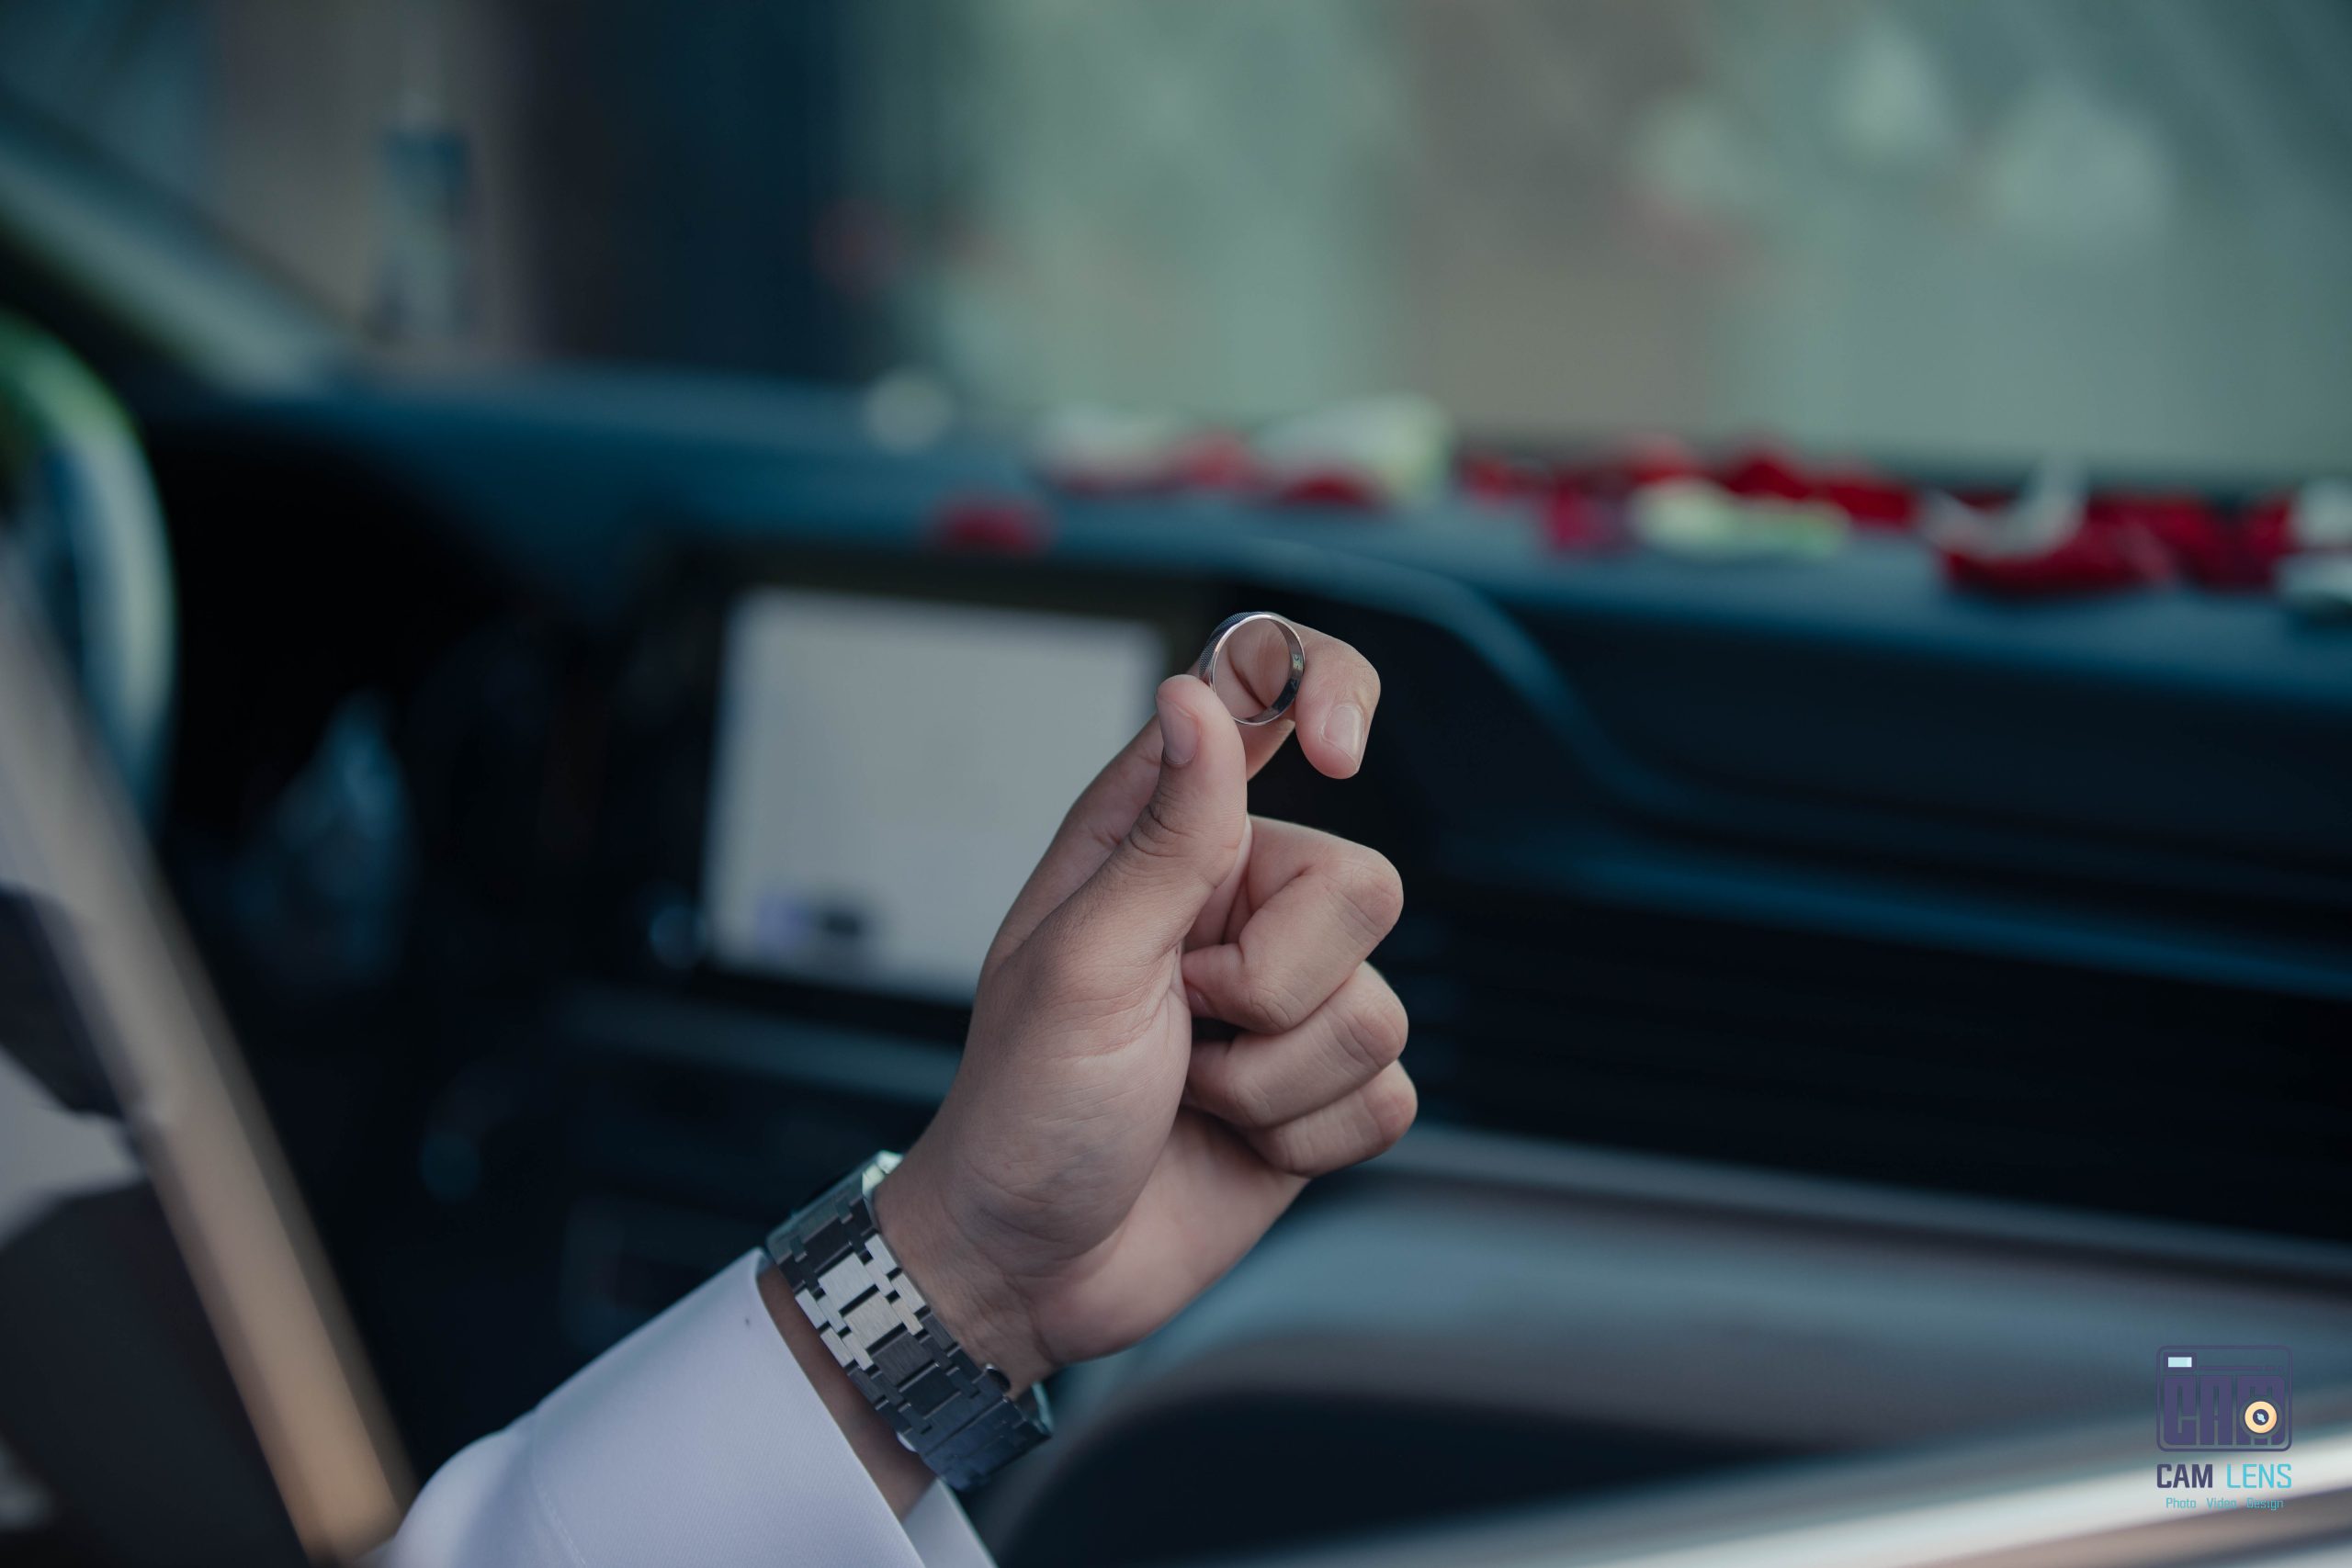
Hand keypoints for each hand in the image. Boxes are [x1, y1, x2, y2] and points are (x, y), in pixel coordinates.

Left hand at [872, 621, 1410, 1391]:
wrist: (1031, 1267)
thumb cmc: (1024, 1110)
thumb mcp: (1082, 964)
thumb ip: (1164, 835)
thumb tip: (1198, 692)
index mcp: (1159, 834)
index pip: (1268, 699)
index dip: (1331, 690)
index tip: (1340, 751)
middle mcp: (1233, 900)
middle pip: (1363, 882)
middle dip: (1273, 981)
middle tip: (1180, 1016)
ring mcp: (1284, 998)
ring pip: (1383, 1003)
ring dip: (1274, 1078)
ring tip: (1188, 1090)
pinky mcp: (1319, 1089)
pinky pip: (1390, 1092)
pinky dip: (1305, 1136)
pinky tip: (1231, 1142)